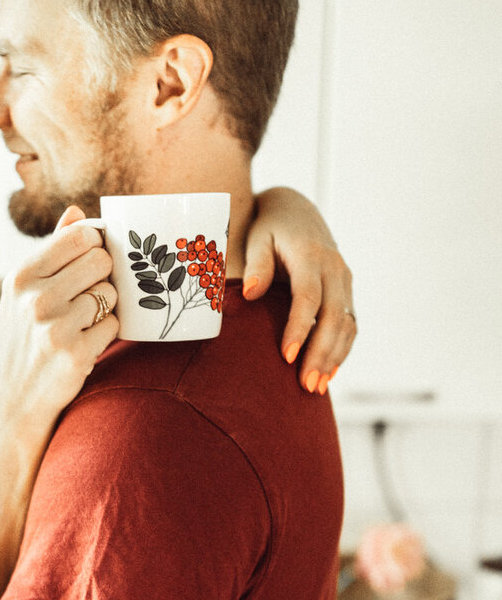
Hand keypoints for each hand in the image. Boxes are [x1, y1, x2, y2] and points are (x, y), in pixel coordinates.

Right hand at [0, 205, 118, 434]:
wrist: (13, 399)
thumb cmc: (23, 338)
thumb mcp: (24, 292)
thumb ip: (52, 251)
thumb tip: (77, 212)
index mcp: (21, 277)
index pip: (79, 236)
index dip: (95, 245)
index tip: (91, 259)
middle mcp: (35, 299)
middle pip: (101, 261)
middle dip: (103, 276)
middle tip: (89, 295)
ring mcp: (55, 328)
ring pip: (110, 294)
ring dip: (106, 308)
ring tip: (83, 323)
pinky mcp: (76, 355)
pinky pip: (115, 326)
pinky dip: (107, 334)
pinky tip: (86, 343)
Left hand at [244, 188, 355, 393]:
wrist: (296, 211)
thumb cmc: (269, 227)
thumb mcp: (258, 237)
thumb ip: (256, 265)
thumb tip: (250, 294)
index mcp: (311, 255)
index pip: (308, 297)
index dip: (299, 328)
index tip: (286, 357)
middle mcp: (334, 269)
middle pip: (333, 317)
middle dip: (320, 353)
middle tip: (305, 385)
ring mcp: (344, 281)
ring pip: (346, 324)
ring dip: (334, 358)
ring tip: (316, 388)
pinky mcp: (346, 292)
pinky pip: (350, 325)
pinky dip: (342, 350)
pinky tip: (329, 373)